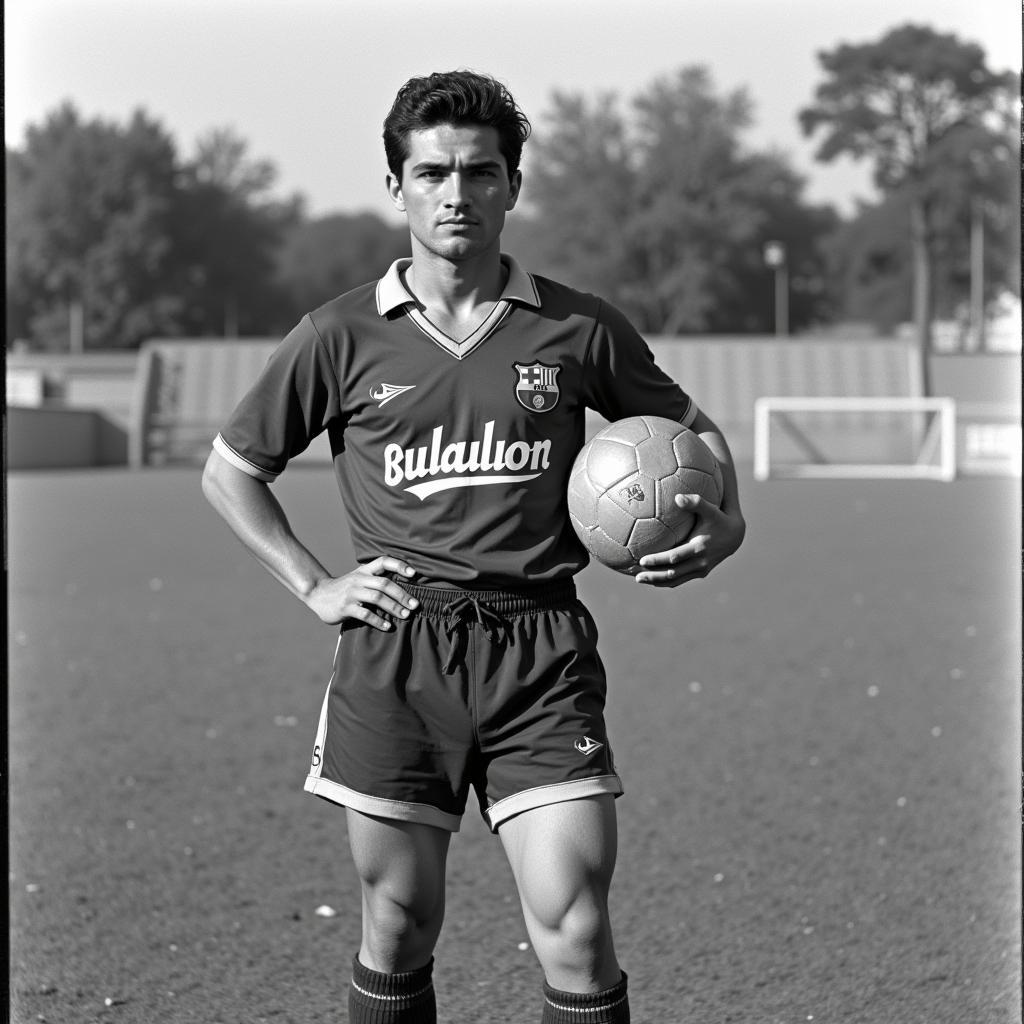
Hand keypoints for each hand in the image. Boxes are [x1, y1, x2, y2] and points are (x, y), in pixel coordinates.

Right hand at [305, 555, 419, 629]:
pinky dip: (378, 621)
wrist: (318, 594)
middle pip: (384, 583)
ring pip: (377, 598)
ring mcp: (351, 593)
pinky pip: (365, 614)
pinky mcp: (345, 607)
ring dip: (394, 607)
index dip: (399, 565)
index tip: (414, 574)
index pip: (383, 561)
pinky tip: (387, 626)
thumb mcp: (359, 578)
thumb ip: (375, 579)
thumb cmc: (345, 588)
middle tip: (415, 605)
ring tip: (406, 615)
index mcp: (364, 571)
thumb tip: (404, 587)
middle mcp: (358, 579)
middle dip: (402, 594)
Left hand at [635, 494, 744, 586]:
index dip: (658, 560)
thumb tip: (677, 497)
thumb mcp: (710, 509)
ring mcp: (700, 570)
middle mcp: (700, 562)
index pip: (674, 557)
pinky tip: (651, 579)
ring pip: (675, 580)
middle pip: (672, 573)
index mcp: (699, 548)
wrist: (735, 535)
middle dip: (653, 575)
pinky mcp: (700, 573)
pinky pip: (680, 580)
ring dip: (656, 581)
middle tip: (635, 574)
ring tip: (638, 578)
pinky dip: (665, 581)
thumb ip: (695, 502)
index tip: (642, 560)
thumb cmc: (718, 518)